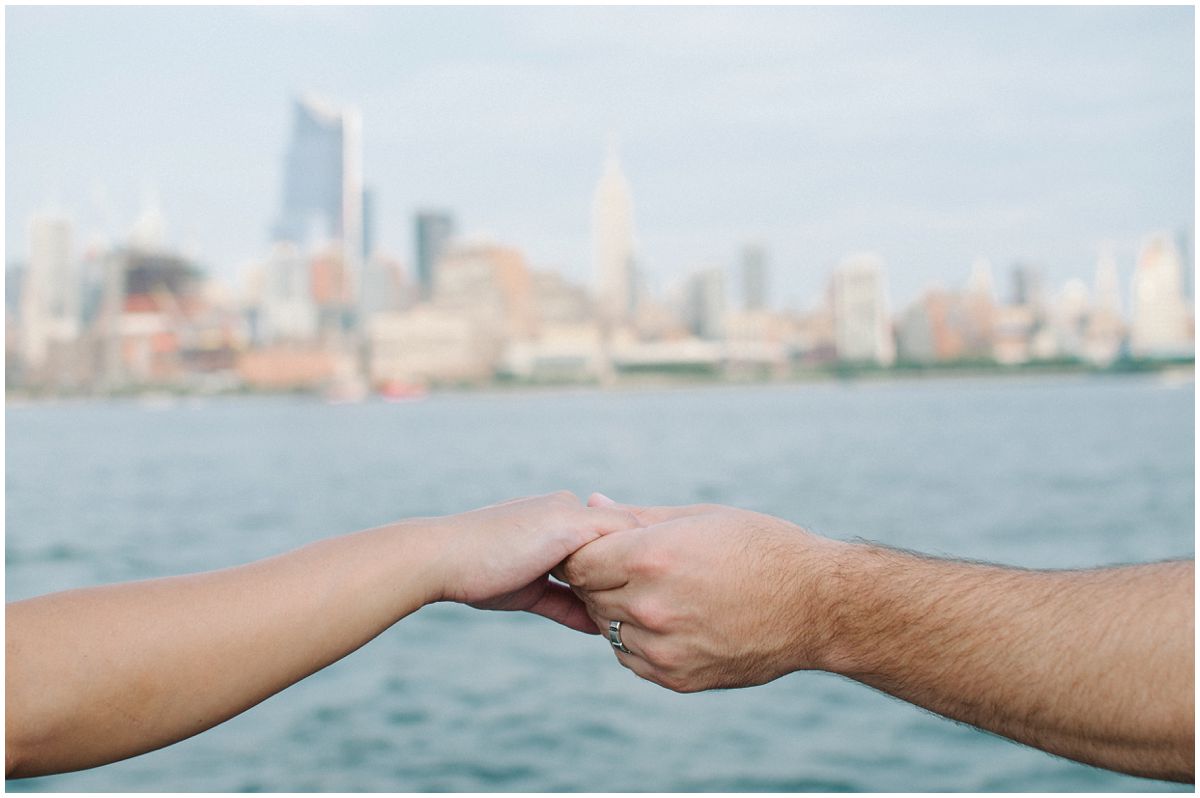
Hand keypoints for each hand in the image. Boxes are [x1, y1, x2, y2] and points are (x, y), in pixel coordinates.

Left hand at [428, 491, 640, 632]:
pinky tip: (600, 632)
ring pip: (583, 585)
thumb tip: (649, 536)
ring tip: (627, 621)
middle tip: (647, 605)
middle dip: (621, 579)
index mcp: (567, 509)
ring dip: (601, 600)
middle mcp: (555, 531)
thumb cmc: (502, 540)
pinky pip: (560, 605)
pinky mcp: (524, 590)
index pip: (618, 529)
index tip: (662, 575)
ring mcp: (539, 562)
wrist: (439, 563)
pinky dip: (580, 617)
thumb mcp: (566, 526)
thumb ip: (610, 526)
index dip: (639, 551)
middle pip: (602, 559)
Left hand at [558, 494, 849, 690]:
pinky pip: (631, 657)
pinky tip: (671, 619)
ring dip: (618, 609)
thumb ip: (638, 516)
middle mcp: (651, 606)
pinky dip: (638, 639)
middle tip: (630, 566)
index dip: (585, 552)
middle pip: (587, 595)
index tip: (603, 546)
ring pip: (606, 628)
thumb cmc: (762, 548)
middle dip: (599, 579)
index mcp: (652, 558)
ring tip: (658, 591)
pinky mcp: (677, 678)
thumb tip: (593, 502)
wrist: (817, 606)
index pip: (577, 562)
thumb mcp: (699, 518)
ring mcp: (663, 648)